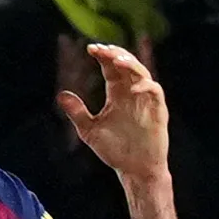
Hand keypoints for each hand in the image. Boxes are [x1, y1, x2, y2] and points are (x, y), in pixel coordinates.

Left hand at [57, 42, 169, 184]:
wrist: (134, 169)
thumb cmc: (115, 150)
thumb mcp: (90, 130)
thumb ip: (77, 112)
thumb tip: (60, 95)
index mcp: (117, 93)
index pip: (111, 68)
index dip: (103, 56)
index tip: (90, 49)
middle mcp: (132, 92)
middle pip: (126, 64)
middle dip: (115, 54)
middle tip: (102, 49)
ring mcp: (146, 99)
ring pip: (141, 72)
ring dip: (130, 64)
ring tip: (117, 60)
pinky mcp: (158, 109)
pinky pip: (154, 91)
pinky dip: (145, 86)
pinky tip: (133, 88)